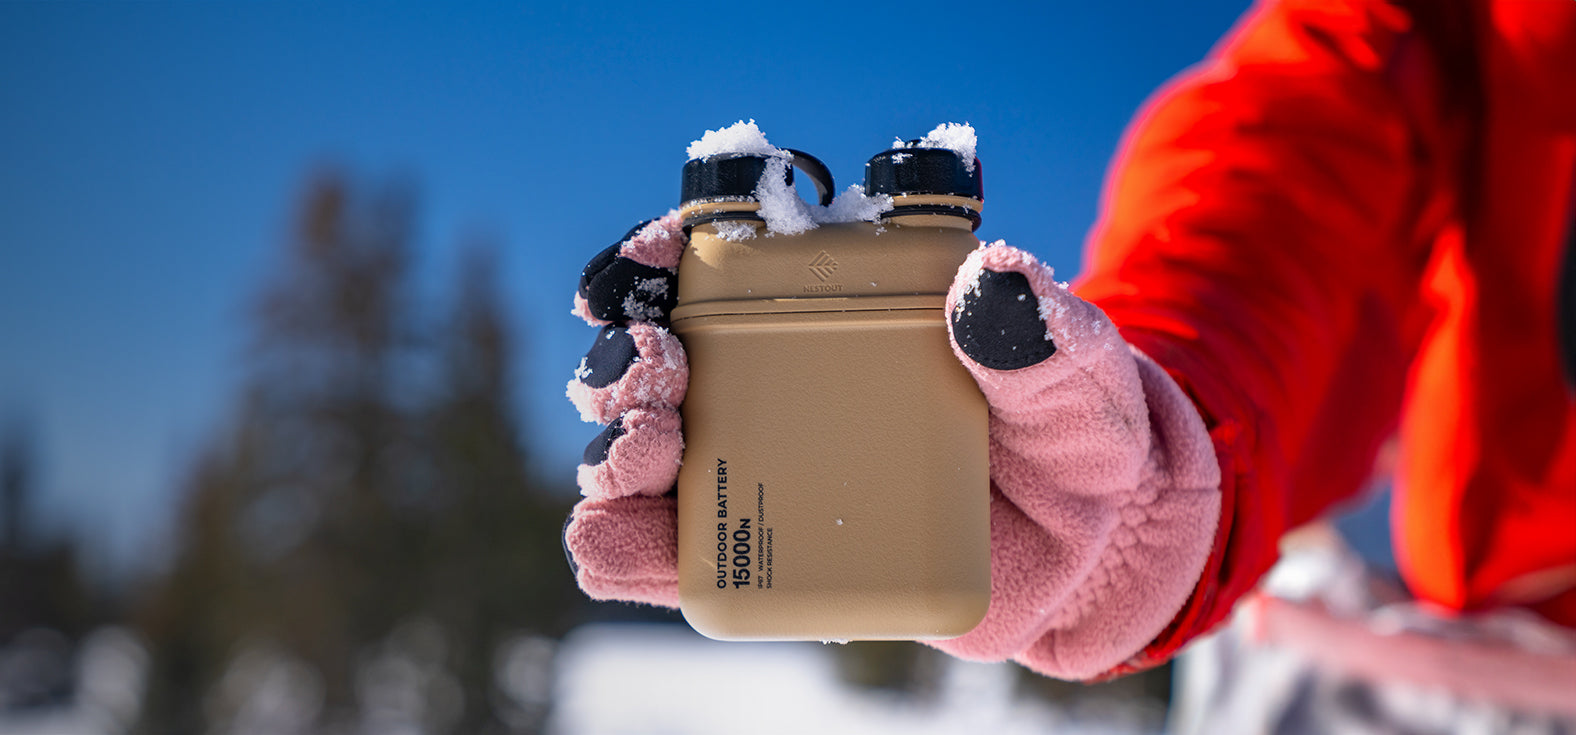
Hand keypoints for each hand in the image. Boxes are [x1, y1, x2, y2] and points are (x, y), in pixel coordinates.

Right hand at [561, 219, 1221, 679]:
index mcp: (828, 304)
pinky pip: (662, 550)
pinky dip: (618, 546)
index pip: (718, 259)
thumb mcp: (1077, 379)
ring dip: (612, 443)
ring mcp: (754, 464)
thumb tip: (995, 284)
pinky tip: (607, 540)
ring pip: (638, 447)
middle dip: (625, 357)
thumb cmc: (1073, 437)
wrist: (1086, 548)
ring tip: (643, 450)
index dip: (660, 251)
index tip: (652, 262)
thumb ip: (1043, 338)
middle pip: (651, 352)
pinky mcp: (753, 550)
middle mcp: (768, 377)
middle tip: (652, 373)